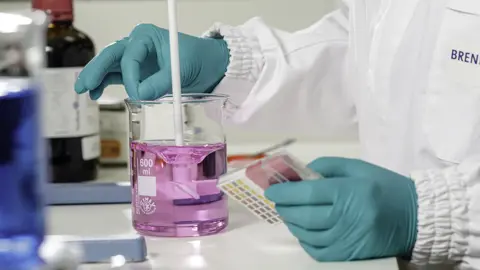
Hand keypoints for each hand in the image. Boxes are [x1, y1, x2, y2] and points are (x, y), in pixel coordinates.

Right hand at [74, 24, 229, 99]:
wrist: (206, 66)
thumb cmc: (196, 59)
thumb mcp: (181, 70)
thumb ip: (161, 83)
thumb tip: (141, 94)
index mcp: (147, 36)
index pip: (130, 55)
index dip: (131, 75)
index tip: (138, 92)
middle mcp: (137, 45)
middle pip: (111, 56)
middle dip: (96, 70)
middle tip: (84, 84)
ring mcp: (135, 59)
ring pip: (110, 66)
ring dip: (97, 78)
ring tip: (84, 91)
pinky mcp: (136, 72)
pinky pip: (116, 76)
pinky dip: (105, 84)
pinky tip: (96, 93)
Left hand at [265, 157, 417, 260]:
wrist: (416, 218)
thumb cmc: (384, 187)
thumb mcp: (358, 168)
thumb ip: (327, 166)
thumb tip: (299, 174)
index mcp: (350, 192)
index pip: (308, 193)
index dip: (285, 192)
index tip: (271, 190)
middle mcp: (347, 217)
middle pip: (304, 215)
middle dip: (284, 208)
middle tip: (278, 201)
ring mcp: (348, 239)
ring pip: (307, 234)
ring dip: (292, 223)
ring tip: (289, 213)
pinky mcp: (350, 255)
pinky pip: (318, 251)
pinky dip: (305, 240)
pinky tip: (303, 230)